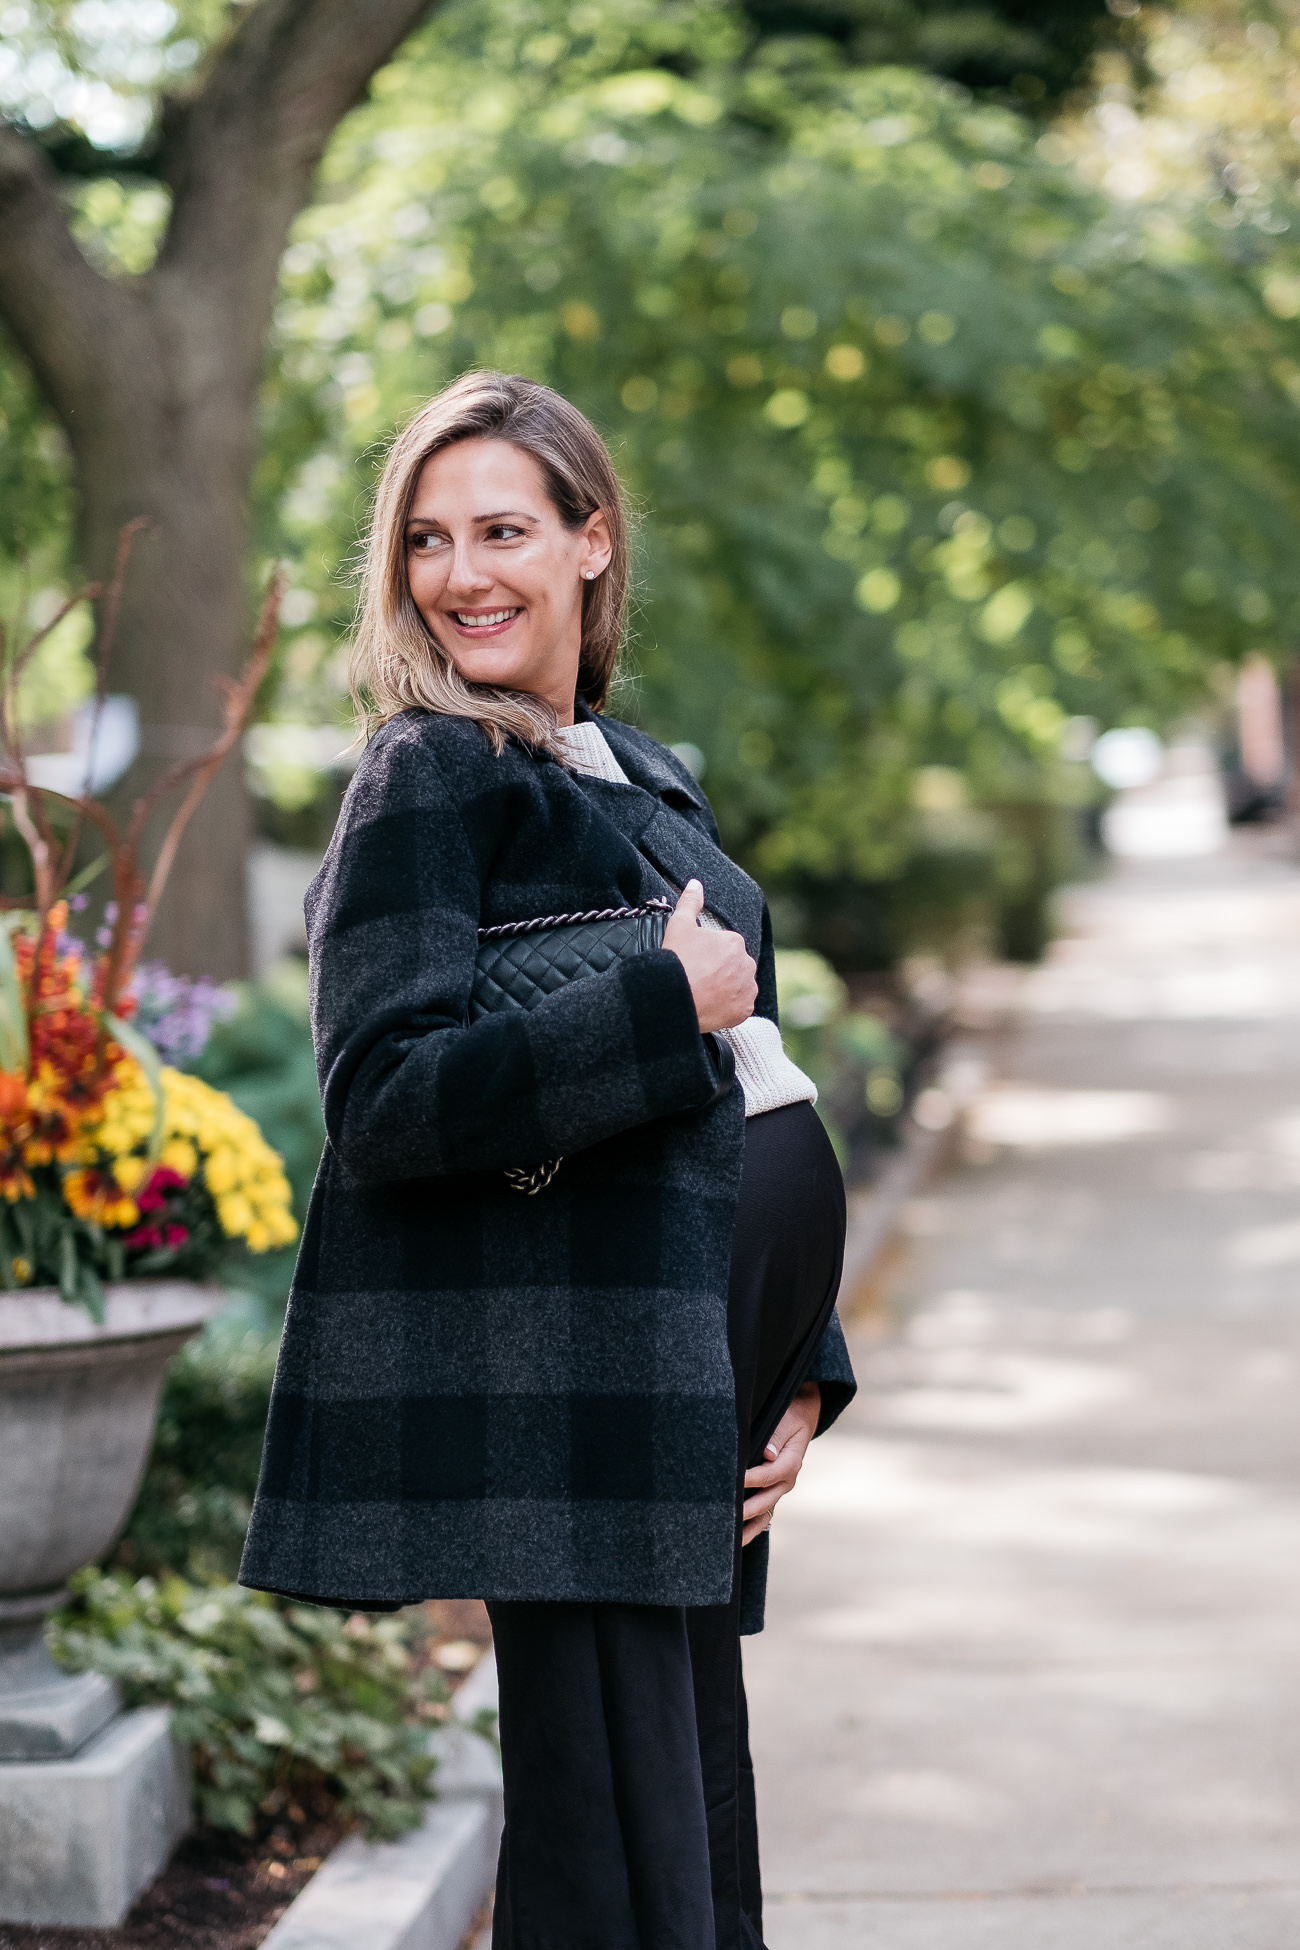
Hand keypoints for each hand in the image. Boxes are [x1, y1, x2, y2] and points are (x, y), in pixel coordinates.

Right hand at [663, 879, 756, 1034]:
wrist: (674, 998)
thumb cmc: (676, 960)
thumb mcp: (679, 925)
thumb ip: (690, 902)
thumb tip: (696, 883)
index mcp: (734, 941)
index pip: (724, 947)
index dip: (707, 954)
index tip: (694, 962)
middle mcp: (747, 963)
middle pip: (733, 966)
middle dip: (719, 971)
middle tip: (697, 978)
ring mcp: (748, 988)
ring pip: (738, 985)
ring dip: (726, 988)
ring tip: (704, 992)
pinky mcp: (745, 1010)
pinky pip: (740, 1006)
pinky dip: (729, 1006)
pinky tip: (711, 1004)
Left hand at [742, 1383, 819, 1545]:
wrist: (803, 1416)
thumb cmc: (791, 1415)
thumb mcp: (787, 1419)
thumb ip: (776, 1436)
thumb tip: (767, 1455)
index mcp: (791, 1463)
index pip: (767, 1476)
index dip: (749, 1480)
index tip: (731, 1481)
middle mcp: (786, 1481)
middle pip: (765, 1501)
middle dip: (744, 1511)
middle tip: (723, 1517)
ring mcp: (779, 1489)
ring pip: (764, 1515)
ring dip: (747, 1528)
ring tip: (728, 1540)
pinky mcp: (772, 1492)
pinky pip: (763, 1515)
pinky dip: (750, 1527)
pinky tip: (734, 1537)